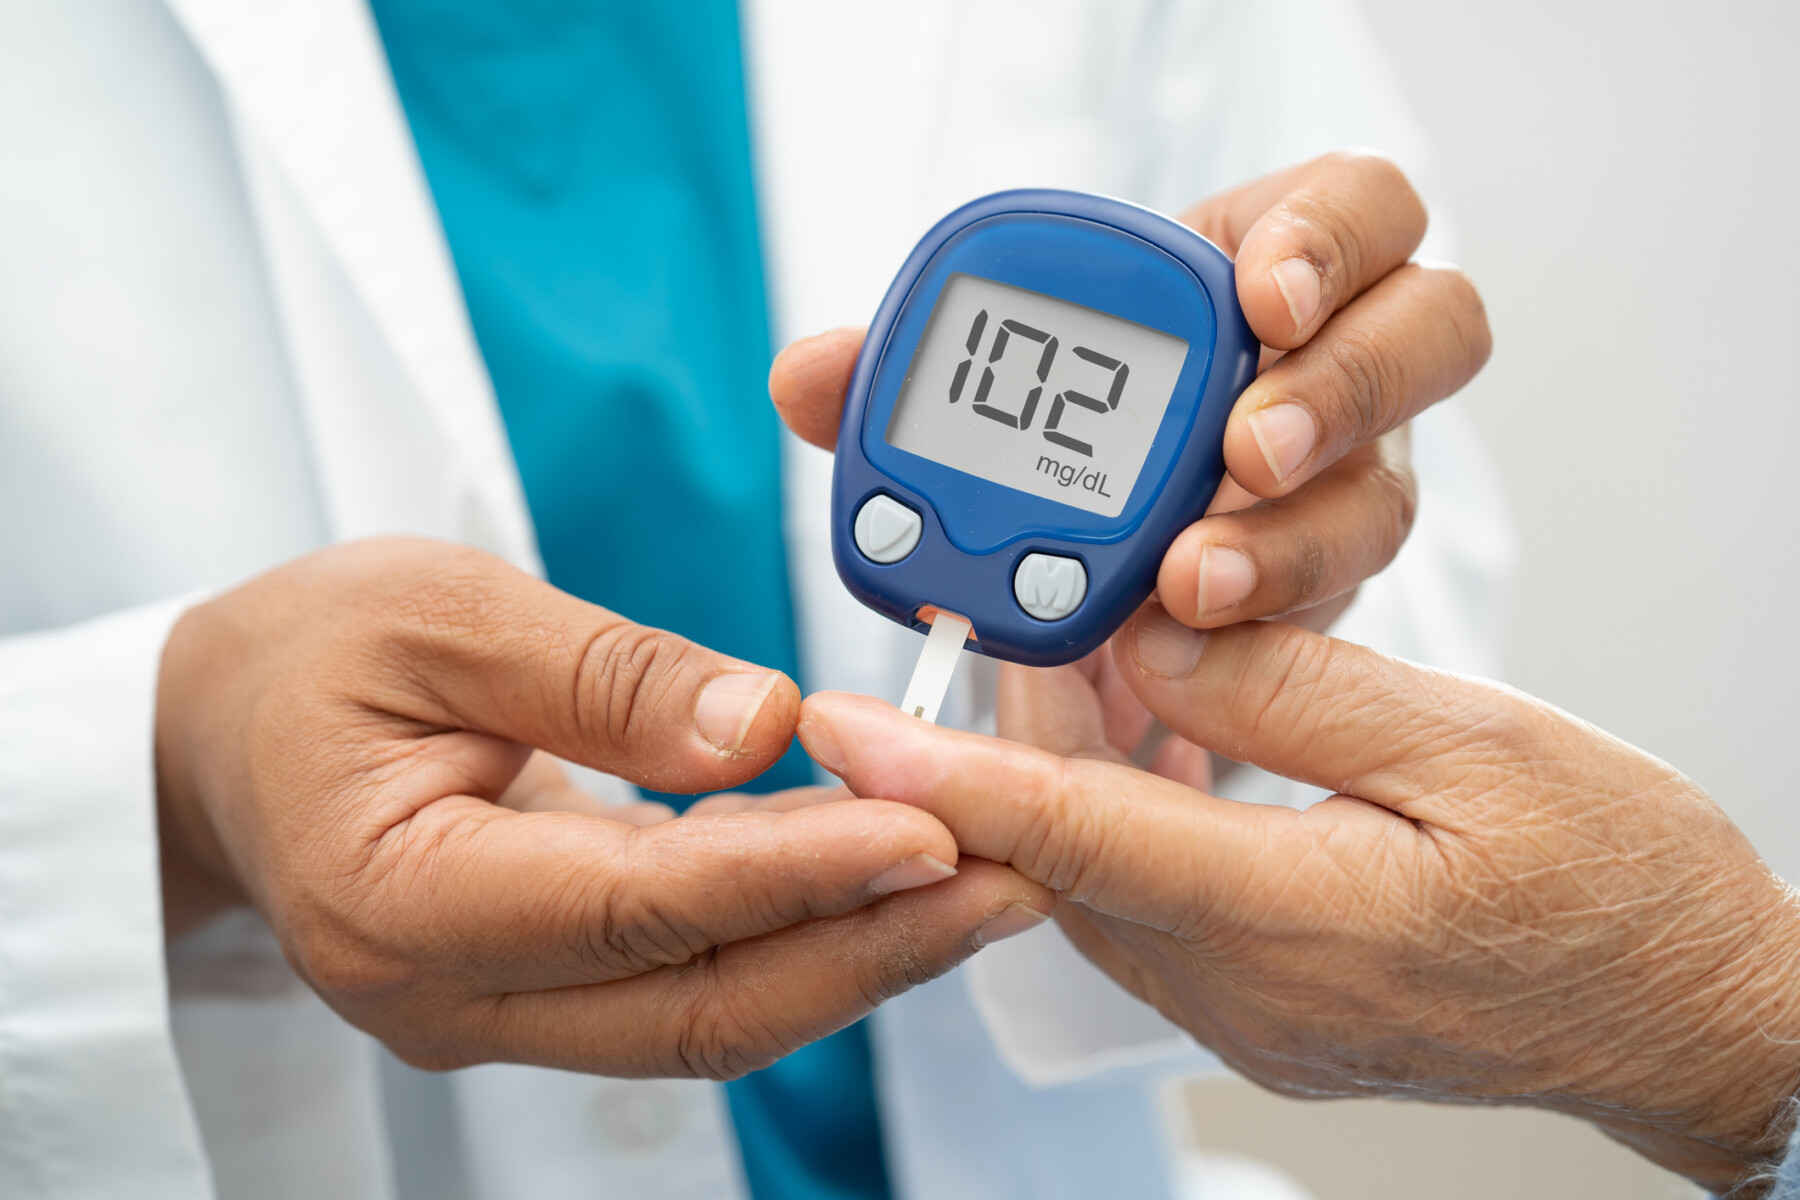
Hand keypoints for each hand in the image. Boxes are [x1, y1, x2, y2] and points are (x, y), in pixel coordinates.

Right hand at [155, 538, 1049, 1077]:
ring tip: (988, 883)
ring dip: (854, 954)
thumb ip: (602, 675)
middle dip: (868, 950)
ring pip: (709, 1011)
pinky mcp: (543, 989)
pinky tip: (887, 880)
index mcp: (397, 900)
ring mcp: (498, 1011)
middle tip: (1015, 880)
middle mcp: (448, 995)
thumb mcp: (440, 611)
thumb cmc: (307, 655)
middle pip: (697, 1002)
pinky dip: (795, 934)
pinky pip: (690, 978)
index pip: (634, 905)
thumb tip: (765, 728)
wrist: (223, 732)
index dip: (791, 875)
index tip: (926, 831)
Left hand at [771, 151, 1489, 632]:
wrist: (1100, 562)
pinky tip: (1171, 650)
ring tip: (1189, 581)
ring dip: (1289, 539)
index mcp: (1263, 271)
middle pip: (1432, 333)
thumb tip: (806, 377)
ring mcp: (1346, 487)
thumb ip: (901, 377)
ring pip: (1386, 494)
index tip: (1255, 293)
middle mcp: (1334, 373)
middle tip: (1244, 449)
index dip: (1329, 237)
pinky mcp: (1323, 596)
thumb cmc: (1056, 433)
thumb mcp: (982, 391)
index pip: (1361, 207)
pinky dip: (1248, 629)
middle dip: (1343, 388)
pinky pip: (1330, 611)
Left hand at [794, 610, 1799, 1194]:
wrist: (1692, 1018)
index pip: (1067, 835)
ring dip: (1057, 763)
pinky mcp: (1255, 1004)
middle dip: (992, 734)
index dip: (940, 770)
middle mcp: (1237, 989)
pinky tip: (1145, 727)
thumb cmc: (1619, 883)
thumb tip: (1152, 639)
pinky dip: (1118, 807)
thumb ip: (1292, 692)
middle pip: (1057, 848)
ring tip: (1062, 644)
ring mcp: (1241, 1012)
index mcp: (1292, 924)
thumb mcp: (1475, 750)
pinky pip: (1142, 897)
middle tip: (974, 613)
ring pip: (1091, 871)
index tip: (836, 719)